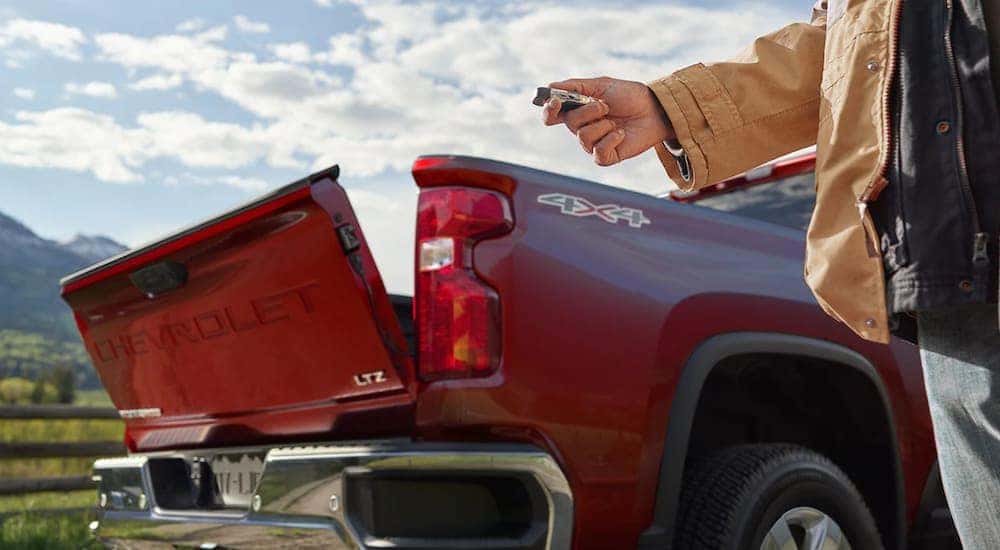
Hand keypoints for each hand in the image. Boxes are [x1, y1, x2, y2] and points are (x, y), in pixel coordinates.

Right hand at [542, 77, 674, 165]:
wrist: (655, 109)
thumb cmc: (629, 96)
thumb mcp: (601, 85)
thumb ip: (575, 86)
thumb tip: (550, 86)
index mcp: (578, 111)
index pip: (552, 115)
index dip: (549, 110)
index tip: (556, 100)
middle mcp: (582, 128)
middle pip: (569, 123)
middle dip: (587, 111)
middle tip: (604, 105)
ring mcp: (593, 144)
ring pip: (583, 137)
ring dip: (601, 125)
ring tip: (615, 121)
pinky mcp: (606, 157)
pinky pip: (597, 152)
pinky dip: (610, 140)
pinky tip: (621, 133)